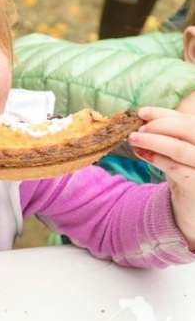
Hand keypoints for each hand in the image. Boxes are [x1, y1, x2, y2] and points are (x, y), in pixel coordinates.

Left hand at [129, 107, 194, 247]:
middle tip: (137, 128)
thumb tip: (143, 118)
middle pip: (189, 130)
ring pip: (180, 149)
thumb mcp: (178, 150)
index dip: (164, 114)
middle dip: (159, 125)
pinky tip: (141, 154)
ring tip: (133, 139)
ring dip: (152, 141)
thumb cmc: (184, 172)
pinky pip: (176, 168)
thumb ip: (168, 134)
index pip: (189, 120)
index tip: (141, 112)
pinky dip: (156, 158)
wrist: (192, 208)